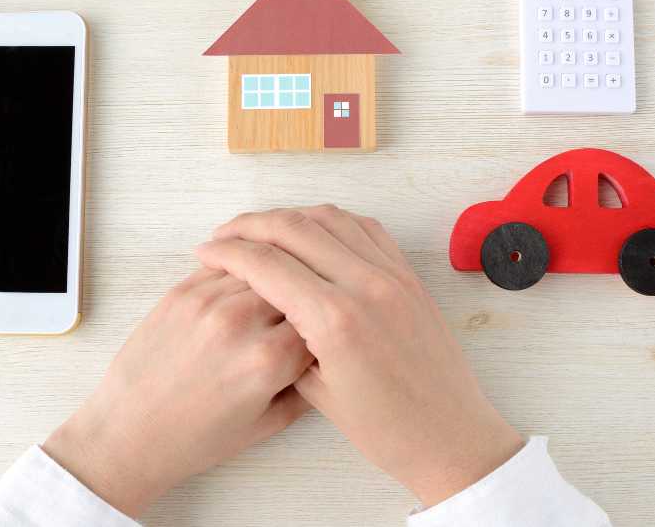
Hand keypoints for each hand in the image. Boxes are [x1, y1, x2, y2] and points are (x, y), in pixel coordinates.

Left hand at [43, 268, 312, 517]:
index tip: (324, 330)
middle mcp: (239, 325)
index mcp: (267, 362)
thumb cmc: (193, 438)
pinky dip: (240, 272)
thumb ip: (307, 390)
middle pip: (293, 287)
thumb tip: (330, 359)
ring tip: (276, 290)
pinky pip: (224, 265)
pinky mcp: (179, 293)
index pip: (320, 320)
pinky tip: (244, 285)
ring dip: (273, 278)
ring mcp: (206, 304)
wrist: (129, 434)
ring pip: (261, 268)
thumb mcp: (265, 426)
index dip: (327, 324)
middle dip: (300, 297)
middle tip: (301, 307)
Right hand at [196, 205, 523, 506]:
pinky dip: (332, 221)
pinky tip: (313, 233)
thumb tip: (260, 300)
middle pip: (294, 228)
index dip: (226, 252)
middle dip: (251, 225)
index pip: (266, 264)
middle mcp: (366, 286)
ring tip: (263, 230)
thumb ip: (286, 338)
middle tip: (225, 235)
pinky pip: (366, 228)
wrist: (449, 437)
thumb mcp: (317, 392)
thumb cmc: (384, 430)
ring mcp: (393, 276)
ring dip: (290, 216)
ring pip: (330, 217)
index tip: (205, 252)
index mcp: (335, 320)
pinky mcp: (411, 277)